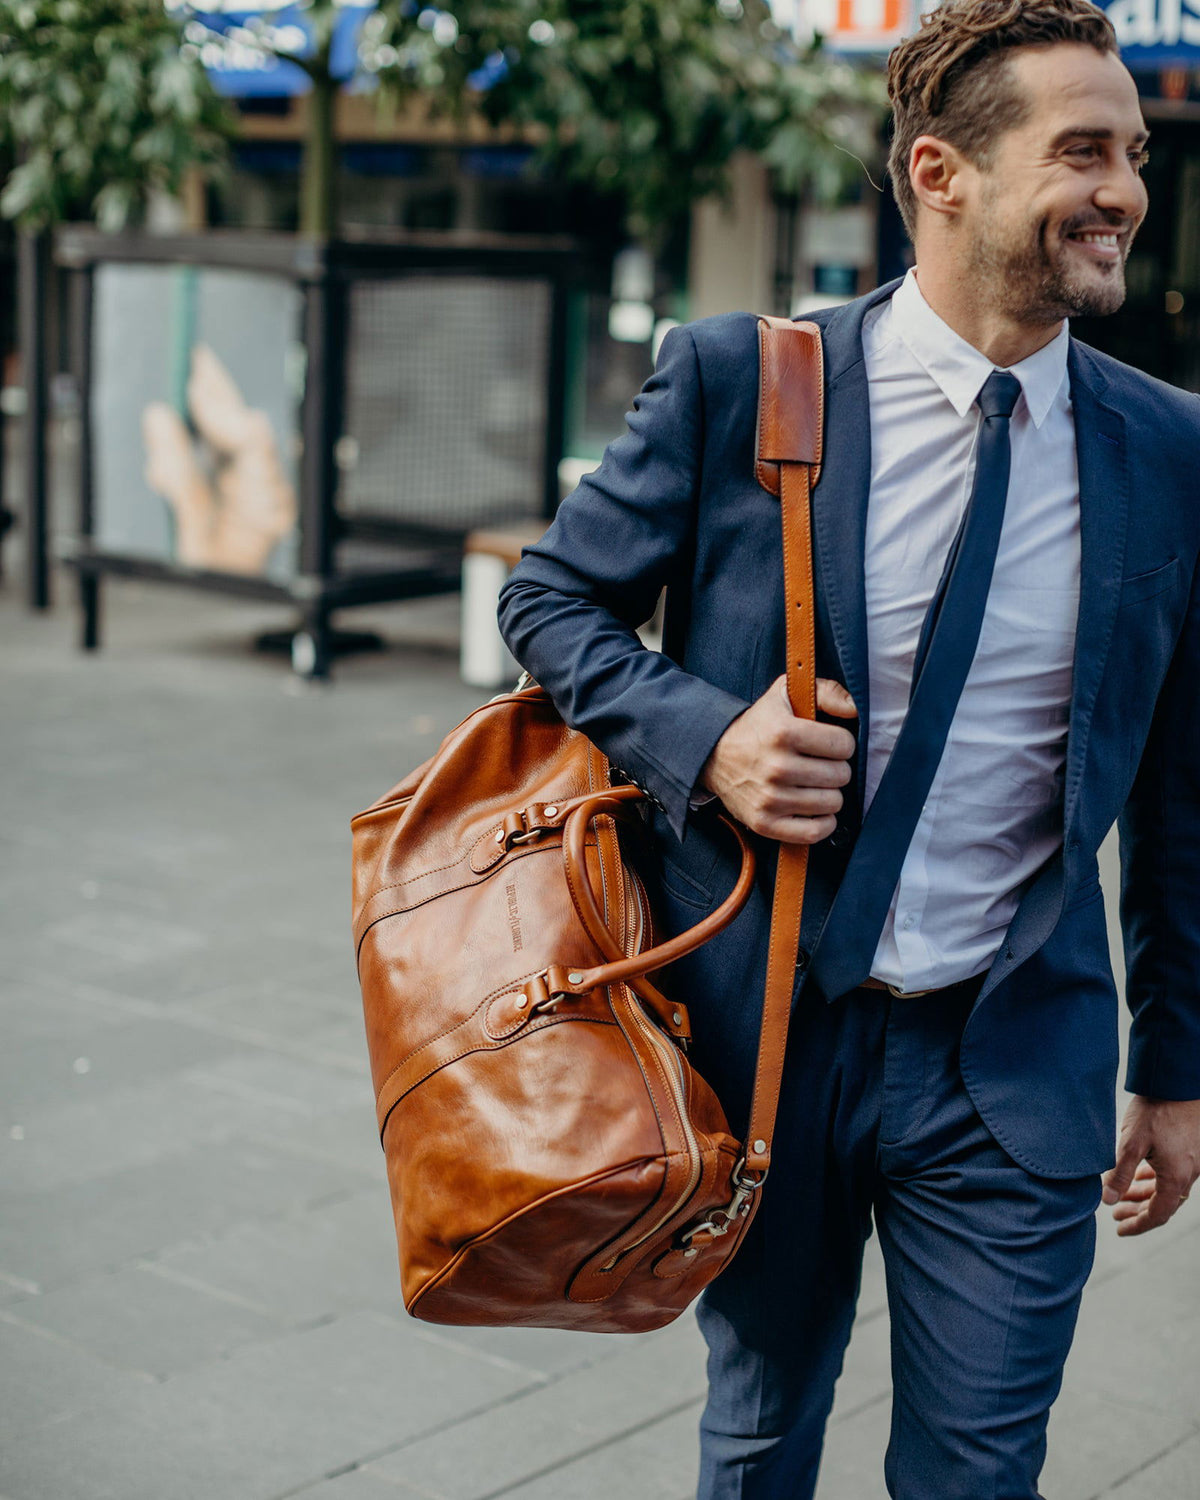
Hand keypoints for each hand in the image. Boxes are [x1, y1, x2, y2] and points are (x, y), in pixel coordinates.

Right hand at [699, 673, 857, 844]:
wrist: (715, 755)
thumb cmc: (759, 725)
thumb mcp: (786, 694)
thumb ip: (826, 692)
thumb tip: (853, 710)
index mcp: (784, 733)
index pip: (844, 745)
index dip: (841, 743)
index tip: (826, 744)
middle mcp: (777, 767)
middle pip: (840, 775)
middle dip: (835, 768)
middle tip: (818, 764)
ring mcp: (770, 798)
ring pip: (832, 803)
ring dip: (828, 794)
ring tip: (813, 784)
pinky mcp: (765, 822)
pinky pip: (815, 832)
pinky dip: (822, 823)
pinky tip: (814, 809)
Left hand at [1101, 1096, 1199, 1235]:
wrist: (1179, 1083)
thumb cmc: (1156, 1110)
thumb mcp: (1131, 1142)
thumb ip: (1119, 1173)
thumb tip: (1106, 1200)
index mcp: (1175, 1178)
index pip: (1157, 1215)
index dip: (1138, 1225)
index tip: (1120, 1229)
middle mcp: (1188, 1174)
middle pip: (1163, 1204)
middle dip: (1138, 1211)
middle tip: (1116, 1214)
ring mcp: (1191, 1162)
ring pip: (1167, 1188)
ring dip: (1145, 1194)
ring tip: (1122, 1196)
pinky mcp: (1190, 1149)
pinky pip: (1172, 1173)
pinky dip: (1154, 1179)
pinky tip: (1140, 1173)